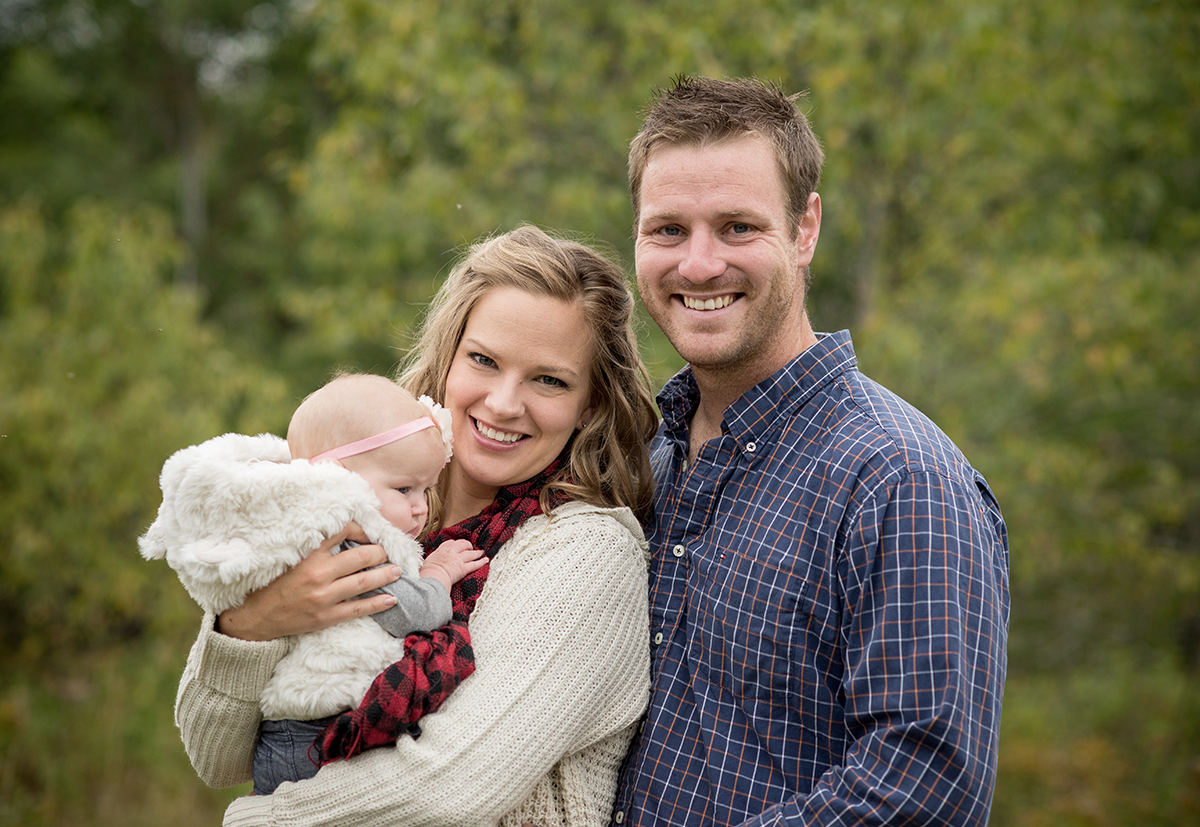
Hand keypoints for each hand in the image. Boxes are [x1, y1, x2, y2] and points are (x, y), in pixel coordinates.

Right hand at [216, 524, 402, 640]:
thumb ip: (313, 544)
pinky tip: (391, 599)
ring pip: (364, 583)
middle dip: (380, 552)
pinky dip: (378, 603)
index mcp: (308, 553)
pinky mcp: (326, 617)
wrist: (254, 617)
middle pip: (361, 557)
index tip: (372, 531)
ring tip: (397, 570)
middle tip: (389, 550)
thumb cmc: (272, 582)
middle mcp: (318, 573)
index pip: (343, 531)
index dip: (362, 529)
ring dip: (385, 575)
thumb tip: (343, 530)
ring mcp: (323, 597)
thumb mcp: (289, 555)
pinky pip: (358, 609)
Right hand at [418, 539, 486, 592]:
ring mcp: (458, 560)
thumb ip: (429, 561)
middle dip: (467, 545)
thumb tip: (422, 564)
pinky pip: (474, 564)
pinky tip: (485, 560)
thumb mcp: (425, 563)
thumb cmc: (426, 573)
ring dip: (476, 552)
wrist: (432, 578)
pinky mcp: (463, 568)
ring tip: (480, 552)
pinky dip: (481, 562)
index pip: (450, 543)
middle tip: (470, 546)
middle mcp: (450, 553)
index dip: (455, 543)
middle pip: (462, 544)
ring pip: (470, 553)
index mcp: (441, 551)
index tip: (456, 545)